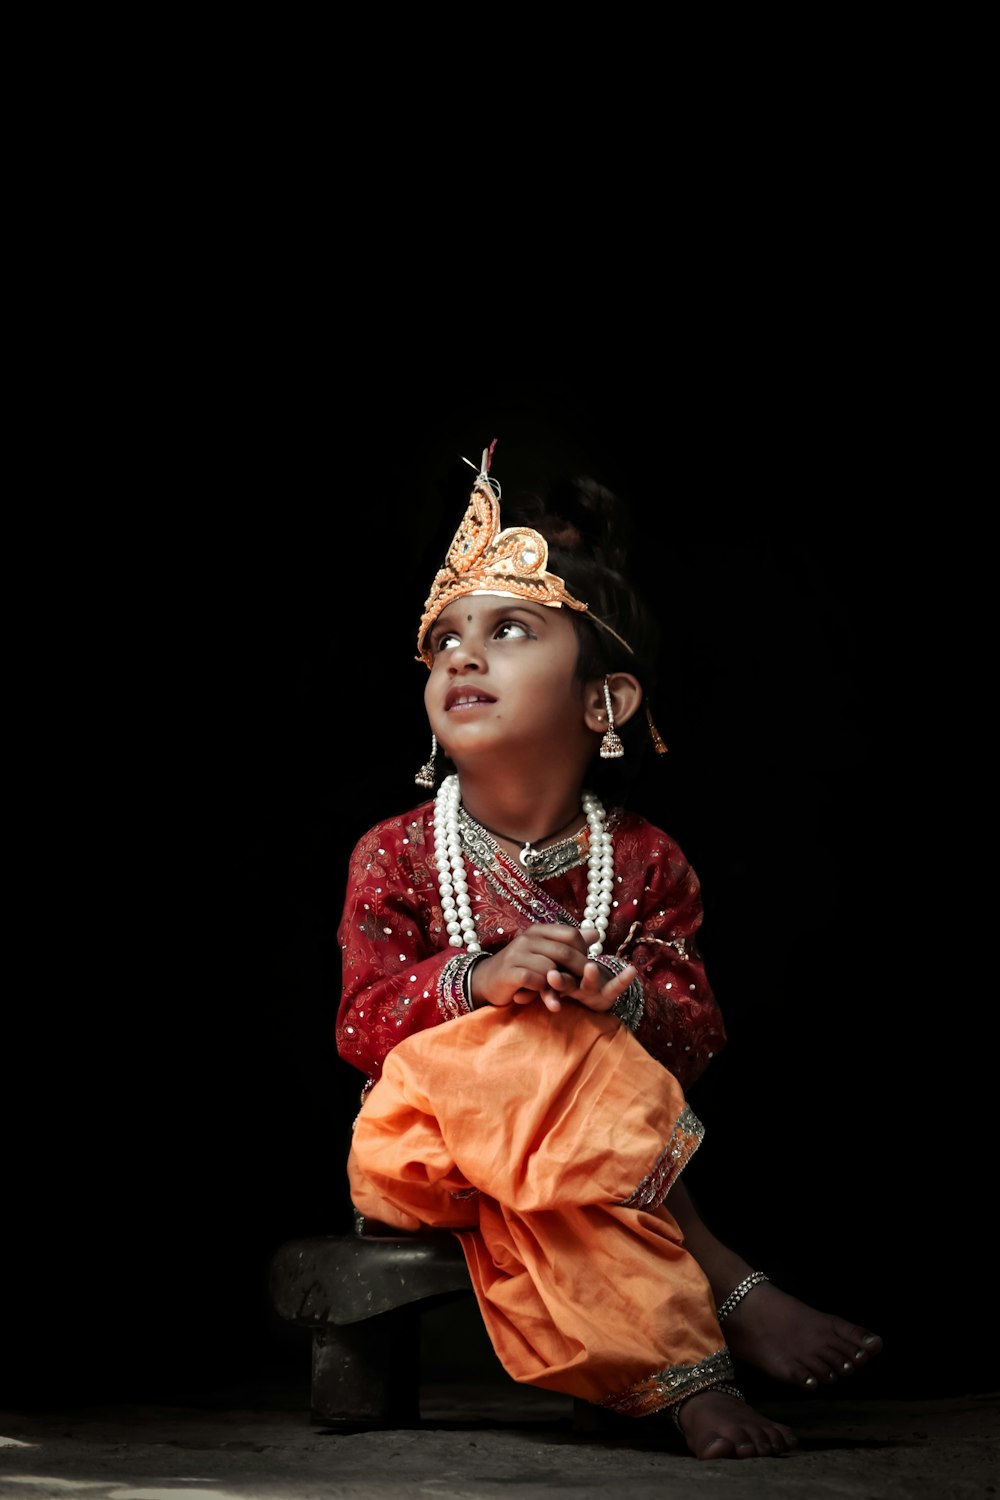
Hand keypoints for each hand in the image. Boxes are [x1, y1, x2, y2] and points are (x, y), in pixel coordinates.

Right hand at [470, 923, 590, 1012]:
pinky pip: (534, 980)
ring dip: (558, 984)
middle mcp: (527, 938)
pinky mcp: (508, 972)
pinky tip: (540, 993)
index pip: (571, 934)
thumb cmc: (521, 967)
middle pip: (563, 952)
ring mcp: (516, 954)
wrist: (487, 981)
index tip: (585, 967)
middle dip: (577, 971)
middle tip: (583, 985)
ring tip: (559, 992)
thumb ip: (569, 944)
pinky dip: (541, 989)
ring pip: (550, 969)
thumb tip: (597, 933)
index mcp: (538, 931)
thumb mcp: (544, 953)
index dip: (583, 952)